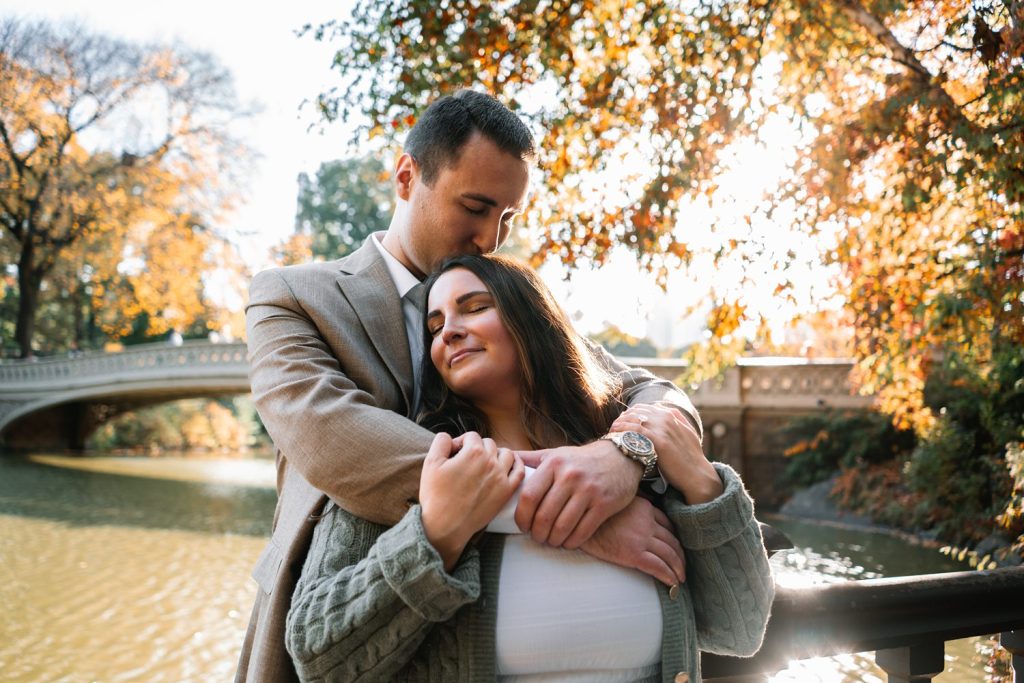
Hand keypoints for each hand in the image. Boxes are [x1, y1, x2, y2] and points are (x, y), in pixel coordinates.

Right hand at [420, 432, 524, 569]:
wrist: (446, 526)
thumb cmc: (436, 496)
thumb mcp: (430, 463)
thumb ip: (441, 442)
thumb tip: (451, 438)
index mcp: (473, 452)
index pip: (471, 436)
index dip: (461, 443)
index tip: (454, 454)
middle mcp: (491, 462)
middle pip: (488, 443)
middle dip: (477, 448)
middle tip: (466, 461)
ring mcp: (501, 477)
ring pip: (506, 453)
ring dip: (496, 454)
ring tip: (486, 462)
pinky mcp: (506, 492)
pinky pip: (519, 471)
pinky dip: (516, 464)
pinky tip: (508, 465)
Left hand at [515, 440, 640, 547]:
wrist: (621, 457)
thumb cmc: (581, 459)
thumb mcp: (555, 454)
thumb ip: (529, 458)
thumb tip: (503, 456)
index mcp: (554, 464)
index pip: (529, 496)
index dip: (522, 517)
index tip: (522, 526)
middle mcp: (570, 476)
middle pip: (544, 516)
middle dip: (537, 533)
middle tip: (537, 537)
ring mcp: (588, 491)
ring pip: (562, 527)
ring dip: (553, 540)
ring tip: (551, 541)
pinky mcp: (604, 504)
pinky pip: (583, 531)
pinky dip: (572, 542)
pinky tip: (568, 542)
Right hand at [580, 496, 685, 586]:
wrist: (577, 522)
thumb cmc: (590, 514)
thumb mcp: (613, 502)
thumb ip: (627, 506)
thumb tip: (631, 511)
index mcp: (643, 507)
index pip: (667, 523)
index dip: (674, 537)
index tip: (675, 548)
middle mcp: (647, 521)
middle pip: (672, 540)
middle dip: (680, 555)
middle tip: (682, 567)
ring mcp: (642, 537)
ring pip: (669, 554)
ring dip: (678, 568)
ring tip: (680, 579)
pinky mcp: (634, 553)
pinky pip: (658, 566)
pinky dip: (669, 576)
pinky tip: (672, 584)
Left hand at [611, 404, 722, 503]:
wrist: (697, 475)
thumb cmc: (691, 458)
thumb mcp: (688, 432)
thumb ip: (677, 418)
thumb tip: (663, 408)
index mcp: (671, 415)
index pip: (643, 408)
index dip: (629, 414)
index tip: (621, 422)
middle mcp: (666, 418)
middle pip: (636, 411)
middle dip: (622, 418)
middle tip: (614, 427)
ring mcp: (663, 428)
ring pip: (633, 419)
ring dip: (619, 424)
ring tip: (611, 432)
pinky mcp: (659, 441)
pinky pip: (635, 431)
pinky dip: (623, 431)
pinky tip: (615, 437)